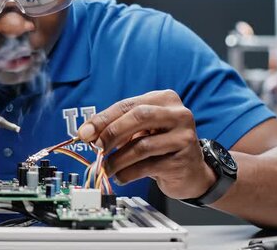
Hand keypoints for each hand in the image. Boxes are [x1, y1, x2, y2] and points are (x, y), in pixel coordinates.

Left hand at [77, 89, 216, 199]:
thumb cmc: (160, 146)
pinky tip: (121, 177)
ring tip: (106, 168)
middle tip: (96, 148)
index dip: (103, 119)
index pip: (128, 105)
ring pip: (142, 145)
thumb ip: (116, 127)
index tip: (84, 133)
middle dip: (111, 133)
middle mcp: (179, 114)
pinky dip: (128, 173)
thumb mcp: (139, 131)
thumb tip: (87, 134)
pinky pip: (147, 166)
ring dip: (117, 159)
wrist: (191, 172)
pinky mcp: (183, 161)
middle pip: (138, 117)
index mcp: (164, 99)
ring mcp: (184, 137)